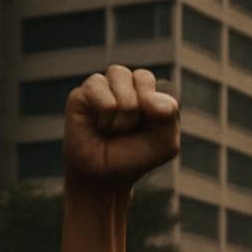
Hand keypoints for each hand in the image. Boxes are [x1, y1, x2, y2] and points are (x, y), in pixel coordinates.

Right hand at [63, 65, 178, 186]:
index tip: (149, 130)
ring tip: (115, 128)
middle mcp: (126, 85)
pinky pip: (99, 88)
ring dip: (124, 111)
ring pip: (120, 75)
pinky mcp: (81, 93)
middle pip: (142, 76)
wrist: (105, 176)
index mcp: (149, 92)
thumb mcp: (165, 143)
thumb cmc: (136, 157)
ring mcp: (103, 86)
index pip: (161, 83)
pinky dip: (106, 114)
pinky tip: (100, 126)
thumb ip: (169, 116)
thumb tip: (151, 98)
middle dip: (142, 108)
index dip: (156, 108)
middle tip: (131, 129)